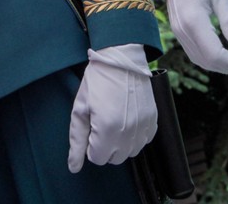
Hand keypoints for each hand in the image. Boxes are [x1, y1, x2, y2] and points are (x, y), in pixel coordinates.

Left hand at [66, 45, 157, 171]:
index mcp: (107, 130)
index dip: (91, 145)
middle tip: (102, 122)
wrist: (121, 60)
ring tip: (115, 120)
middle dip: (105, 146)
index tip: (92, 127)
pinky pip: (144, 141)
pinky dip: (135, 135)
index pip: (97, 159)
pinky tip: (128, 118)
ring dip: (121, 143)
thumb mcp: (80, 109)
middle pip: (115, 158)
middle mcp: (128, 132)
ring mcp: (143, 127)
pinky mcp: (153, 120)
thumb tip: (74, 167)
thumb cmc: (97, 82)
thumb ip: (76, 140)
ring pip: (130, 152)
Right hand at [164, 0, 227, 73]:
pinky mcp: (178, 32)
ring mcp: (178, 32)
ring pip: (200, 60)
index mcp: (193, 21)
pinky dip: (212, 59)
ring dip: (222, 64)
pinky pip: (195, 53)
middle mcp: (182, 31)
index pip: (215, 55)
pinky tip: (226, 52)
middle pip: (208, 62)